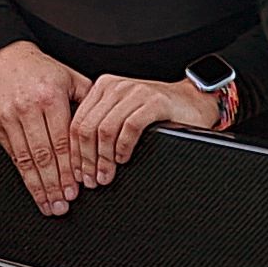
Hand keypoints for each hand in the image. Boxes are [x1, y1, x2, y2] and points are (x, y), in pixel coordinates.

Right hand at [0, 42, 92, 213]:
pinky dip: (22, 174)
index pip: (62, 141)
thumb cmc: (39, 68)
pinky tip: (32, 187)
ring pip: (25, 159)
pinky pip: (11, 154)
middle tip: (62, 205)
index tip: (75, 188)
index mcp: (50, 97)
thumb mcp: (70, 77)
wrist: (4, 56)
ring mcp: (9, 117)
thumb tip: (105, 125)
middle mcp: (28, 108)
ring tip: (48, 204)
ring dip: (37, 186)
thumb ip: (87, 101)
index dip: (68, 168)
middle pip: (43, 155)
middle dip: (54, 185)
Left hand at [68, 72, 223, 190]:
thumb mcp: (122, 114)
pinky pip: (130, 127)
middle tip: (91, 180)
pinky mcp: (155, 101)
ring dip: (103, 158)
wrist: (193, 101)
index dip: (74, 152)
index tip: (77, 174)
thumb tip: (79, 160)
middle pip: (87, 127)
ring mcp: (136, 92)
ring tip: (106, 175)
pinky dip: (123, 147)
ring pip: (105, 129)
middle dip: (86, 159)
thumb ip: (101, 126)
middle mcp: (116, 87)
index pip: (77, 122)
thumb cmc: (158, 113)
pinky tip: (124, 159)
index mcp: (103, 88)